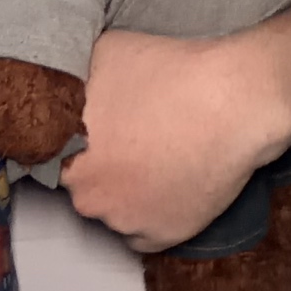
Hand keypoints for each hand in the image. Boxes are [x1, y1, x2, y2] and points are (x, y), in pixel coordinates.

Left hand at [60, 28, 287, 251]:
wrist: (234, 101)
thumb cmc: (172, 73)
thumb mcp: (105, 54)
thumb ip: (74, 79)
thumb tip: (65, 80)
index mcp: (66, 153)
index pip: (56, 159)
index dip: (80, 145)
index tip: (102, 134)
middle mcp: (87, 196)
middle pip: (85, 186)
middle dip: (104, 167)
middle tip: (134, 143)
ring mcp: (124, 221)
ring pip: (114, 211)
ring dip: (129, 193)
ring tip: (159, 160)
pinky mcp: (160, 237)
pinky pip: (145, 235)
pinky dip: (154, 216)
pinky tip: (170, 186)